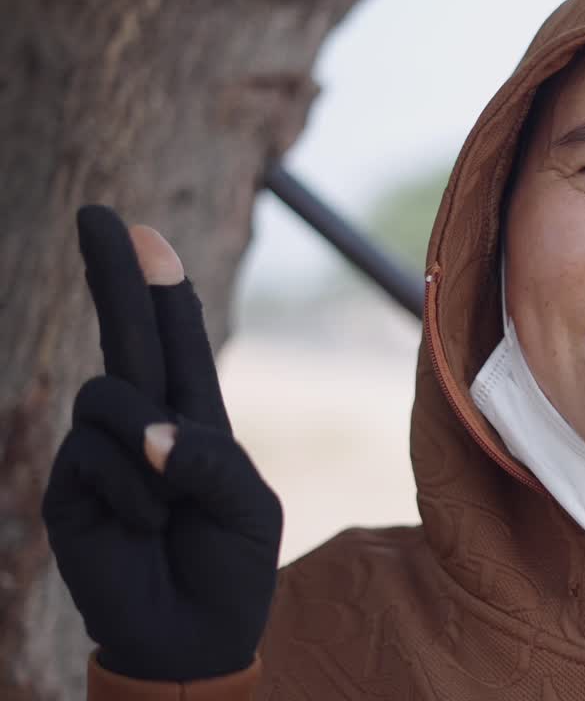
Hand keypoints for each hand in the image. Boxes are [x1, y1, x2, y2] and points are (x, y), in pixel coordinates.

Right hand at [42, 206, 281, 680]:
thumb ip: (209, 461)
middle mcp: (146, 423)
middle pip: (125, 335)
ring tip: (171, 507)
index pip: (175, 341)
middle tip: (98, 214)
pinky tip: (148, 529)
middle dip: (114, 274)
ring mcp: (102, 453)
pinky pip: (95, 456)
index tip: (140, 233)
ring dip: (148, 448)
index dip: (159, 288)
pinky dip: (134, 493)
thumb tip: (147, 430)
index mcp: (196, 418)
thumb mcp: (248, 508)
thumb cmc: (231, 565)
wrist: (194, 636)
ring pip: (108, 397)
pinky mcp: (70, 488)